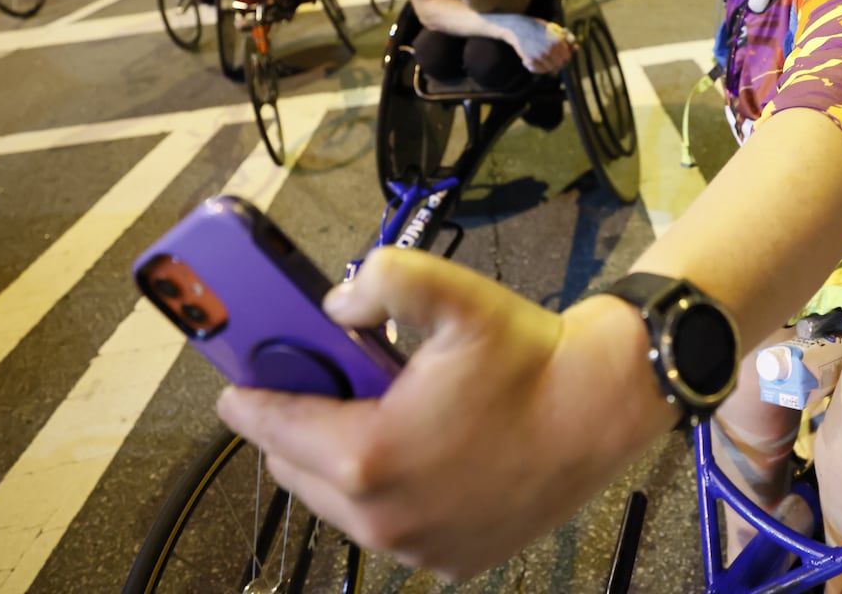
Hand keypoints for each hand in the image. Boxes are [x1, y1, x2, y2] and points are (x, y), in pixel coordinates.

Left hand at [216, 249, 572, 577]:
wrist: (605, 405)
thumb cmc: (533, 358)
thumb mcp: (454, 296)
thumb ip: (380, 281)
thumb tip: (336, 306)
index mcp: (370, 457)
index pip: (272, 429)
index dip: (249, 397)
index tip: (236, 382)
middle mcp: (385, 517)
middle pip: (298, 470)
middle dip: (299, 426)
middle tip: (324, 381)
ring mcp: (418, 548)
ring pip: (342, 504)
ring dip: (343, 461)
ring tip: (380, 412)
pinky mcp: (451, 560)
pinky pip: (391, 525)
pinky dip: (390, 491)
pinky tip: (423, 448)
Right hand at [508, 16, 576, 72]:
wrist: (518, 28)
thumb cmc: (538, 27)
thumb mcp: (554, 29)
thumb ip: (566, 39)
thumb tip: (576, 47)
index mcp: (556, 41)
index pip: (567, 57)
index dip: (566, 57)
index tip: (563, 56)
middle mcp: (549, 49)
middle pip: (559, 64)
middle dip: (559, 63)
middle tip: (554, 59)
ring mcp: (539, 56)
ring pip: (550, 68)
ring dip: (549, 65)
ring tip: (544, 59)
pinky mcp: (530, 60)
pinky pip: (539, 70)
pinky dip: (539, 68)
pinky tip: (537, 62)